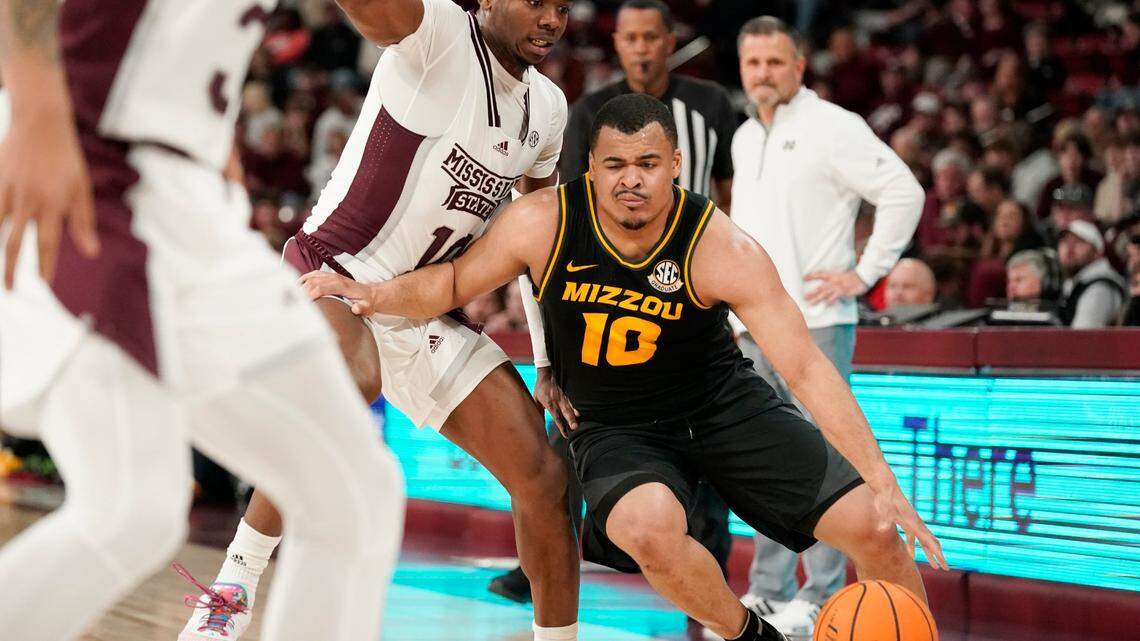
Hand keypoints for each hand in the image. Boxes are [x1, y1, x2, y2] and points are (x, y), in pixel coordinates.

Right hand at [0, 106, 98, 288]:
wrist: (40, 123)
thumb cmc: (66, 159)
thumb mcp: (81, 189)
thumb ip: (83, 222)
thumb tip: (90, 254)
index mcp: (53, 204)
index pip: (49, 243)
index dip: (47, 265)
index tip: (45, 283)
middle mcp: (28, 200)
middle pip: (16, 242)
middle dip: (13, 269)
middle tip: (11, 291)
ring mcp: (7, 190)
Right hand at [298, 270, 374, 314]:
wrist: (370, 294)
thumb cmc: (366, 302)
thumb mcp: (367, 307)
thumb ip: (362, 308)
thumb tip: (355, 308)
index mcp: (342, 285)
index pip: (321, 288)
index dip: (310, 295)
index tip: (302, 304)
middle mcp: (335, 278)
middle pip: (313, 282)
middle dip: (302, 292)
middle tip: (293, 303)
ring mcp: (332, 276)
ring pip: (312, 277)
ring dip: (301, 285)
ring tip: (292, 296)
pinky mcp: (329, 276)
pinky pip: (314, 274)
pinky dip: (305, 278)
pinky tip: (298, 285)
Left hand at [533, 366, 577, 436]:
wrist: (546, 373)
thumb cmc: (540, 388)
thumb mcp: (536, 400)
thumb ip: (538, 411)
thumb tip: (538, 423)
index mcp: (549, 403)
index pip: (556, 417)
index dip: (561, 427)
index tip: (566, 435)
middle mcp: (558, 400)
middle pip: (565, 412)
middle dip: (570, 420)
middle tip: (575, 427)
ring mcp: (564, 395)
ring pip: (571, 406)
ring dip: (575, 414)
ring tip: (580, 420)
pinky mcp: (568, 391)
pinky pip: (574, 399)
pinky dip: (578, 405)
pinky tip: (582, 411)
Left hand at [803, 270, 867, 305]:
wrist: (863, 276)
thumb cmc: (853, 277)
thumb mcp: (842, 276)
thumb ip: (834, 279)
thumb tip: (827, 284)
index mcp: (833, 275)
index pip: (820, 275)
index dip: (811, 276)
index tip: (803, 278)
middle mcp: (834, 281)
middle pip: (820, 287)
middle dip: (812, 292)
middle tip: (804, 297)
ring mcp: (838, 286)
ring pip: (826, 293)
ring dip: (817, 299)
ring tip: (811, 303)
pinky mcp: (844, 292)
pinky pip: (835, 297)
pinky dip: (830, 301)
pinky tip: (826, 305)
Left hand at [871, 483, 948, 570]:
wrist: (886, 487)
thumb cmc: (886, 498)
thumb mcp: (885, 509)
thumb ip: (885, 520)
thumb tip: (882, 529)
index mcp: (914, 523)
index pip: (930, 542)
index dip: (938, 555)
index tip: (945, 566)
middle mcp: (916, 524)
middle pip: (931, 542)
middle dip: (938, 556)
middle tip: (945, 568)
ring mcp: (911, 523)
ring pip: (922, 541)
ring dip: (927, 554)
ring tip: (933, 566)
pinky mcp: (904, 522)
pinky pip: (911, 537)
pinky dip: (912, 546)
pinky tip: (911, 555)